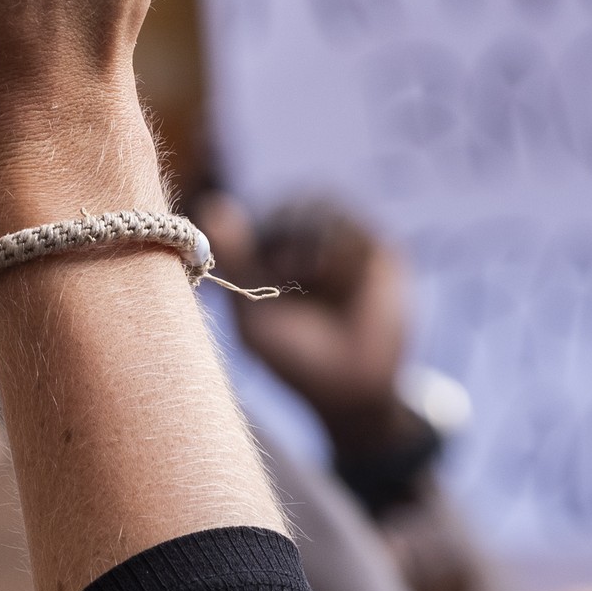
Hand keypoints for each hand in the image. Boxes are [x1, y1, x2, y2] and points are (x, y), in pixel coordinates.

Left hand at [199, 193, 412, 455]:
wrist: (351, 387)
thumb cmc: (295, 359)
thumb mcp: (256, 313)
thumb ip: (238, 261)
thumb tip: (212, 203)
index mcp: (278, 260)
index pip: (264, 219)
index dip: (256, 227)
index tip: (254, 256)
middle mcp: (312, 249)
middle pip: (293, 204)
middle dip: (285, 225)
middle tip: (284, 265)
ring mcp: (346, 249)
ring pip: (324, 205)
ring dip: (311, 231)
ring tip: (312, 270)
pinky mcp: (379, 255)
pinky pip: (357, 227)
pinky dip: (340, 245)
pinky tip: (335, 273)